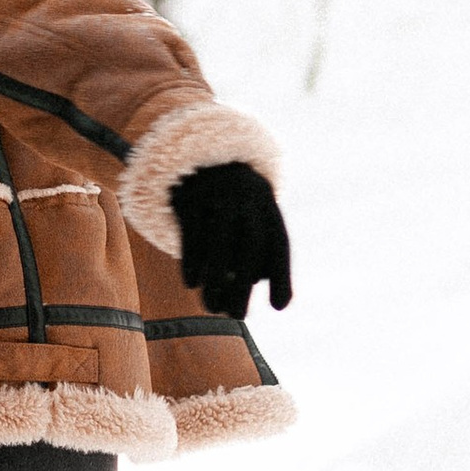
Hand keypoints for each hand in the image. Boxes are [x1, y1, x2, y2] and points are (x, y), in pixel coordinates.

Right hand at [169, 163, 292, 320]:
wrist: (193, 154)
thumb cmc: (227, 202)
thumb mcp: (247, 216)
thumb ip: (257, 254)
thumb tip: (267, 299)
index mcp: (266, 202)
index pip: (277, 243)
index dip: (281, 275)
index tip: (278, 307)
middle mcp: (246, 195)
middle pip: (250, 245)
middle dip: (245, 285)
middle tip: (238, 316)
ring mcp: (216, 192)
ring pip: (220, 242)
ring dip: (215, 280)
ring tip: (211, 307)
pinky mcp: (188, 195)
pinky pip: (192, 233)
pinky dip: (192, 261)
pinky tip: (192, 283)